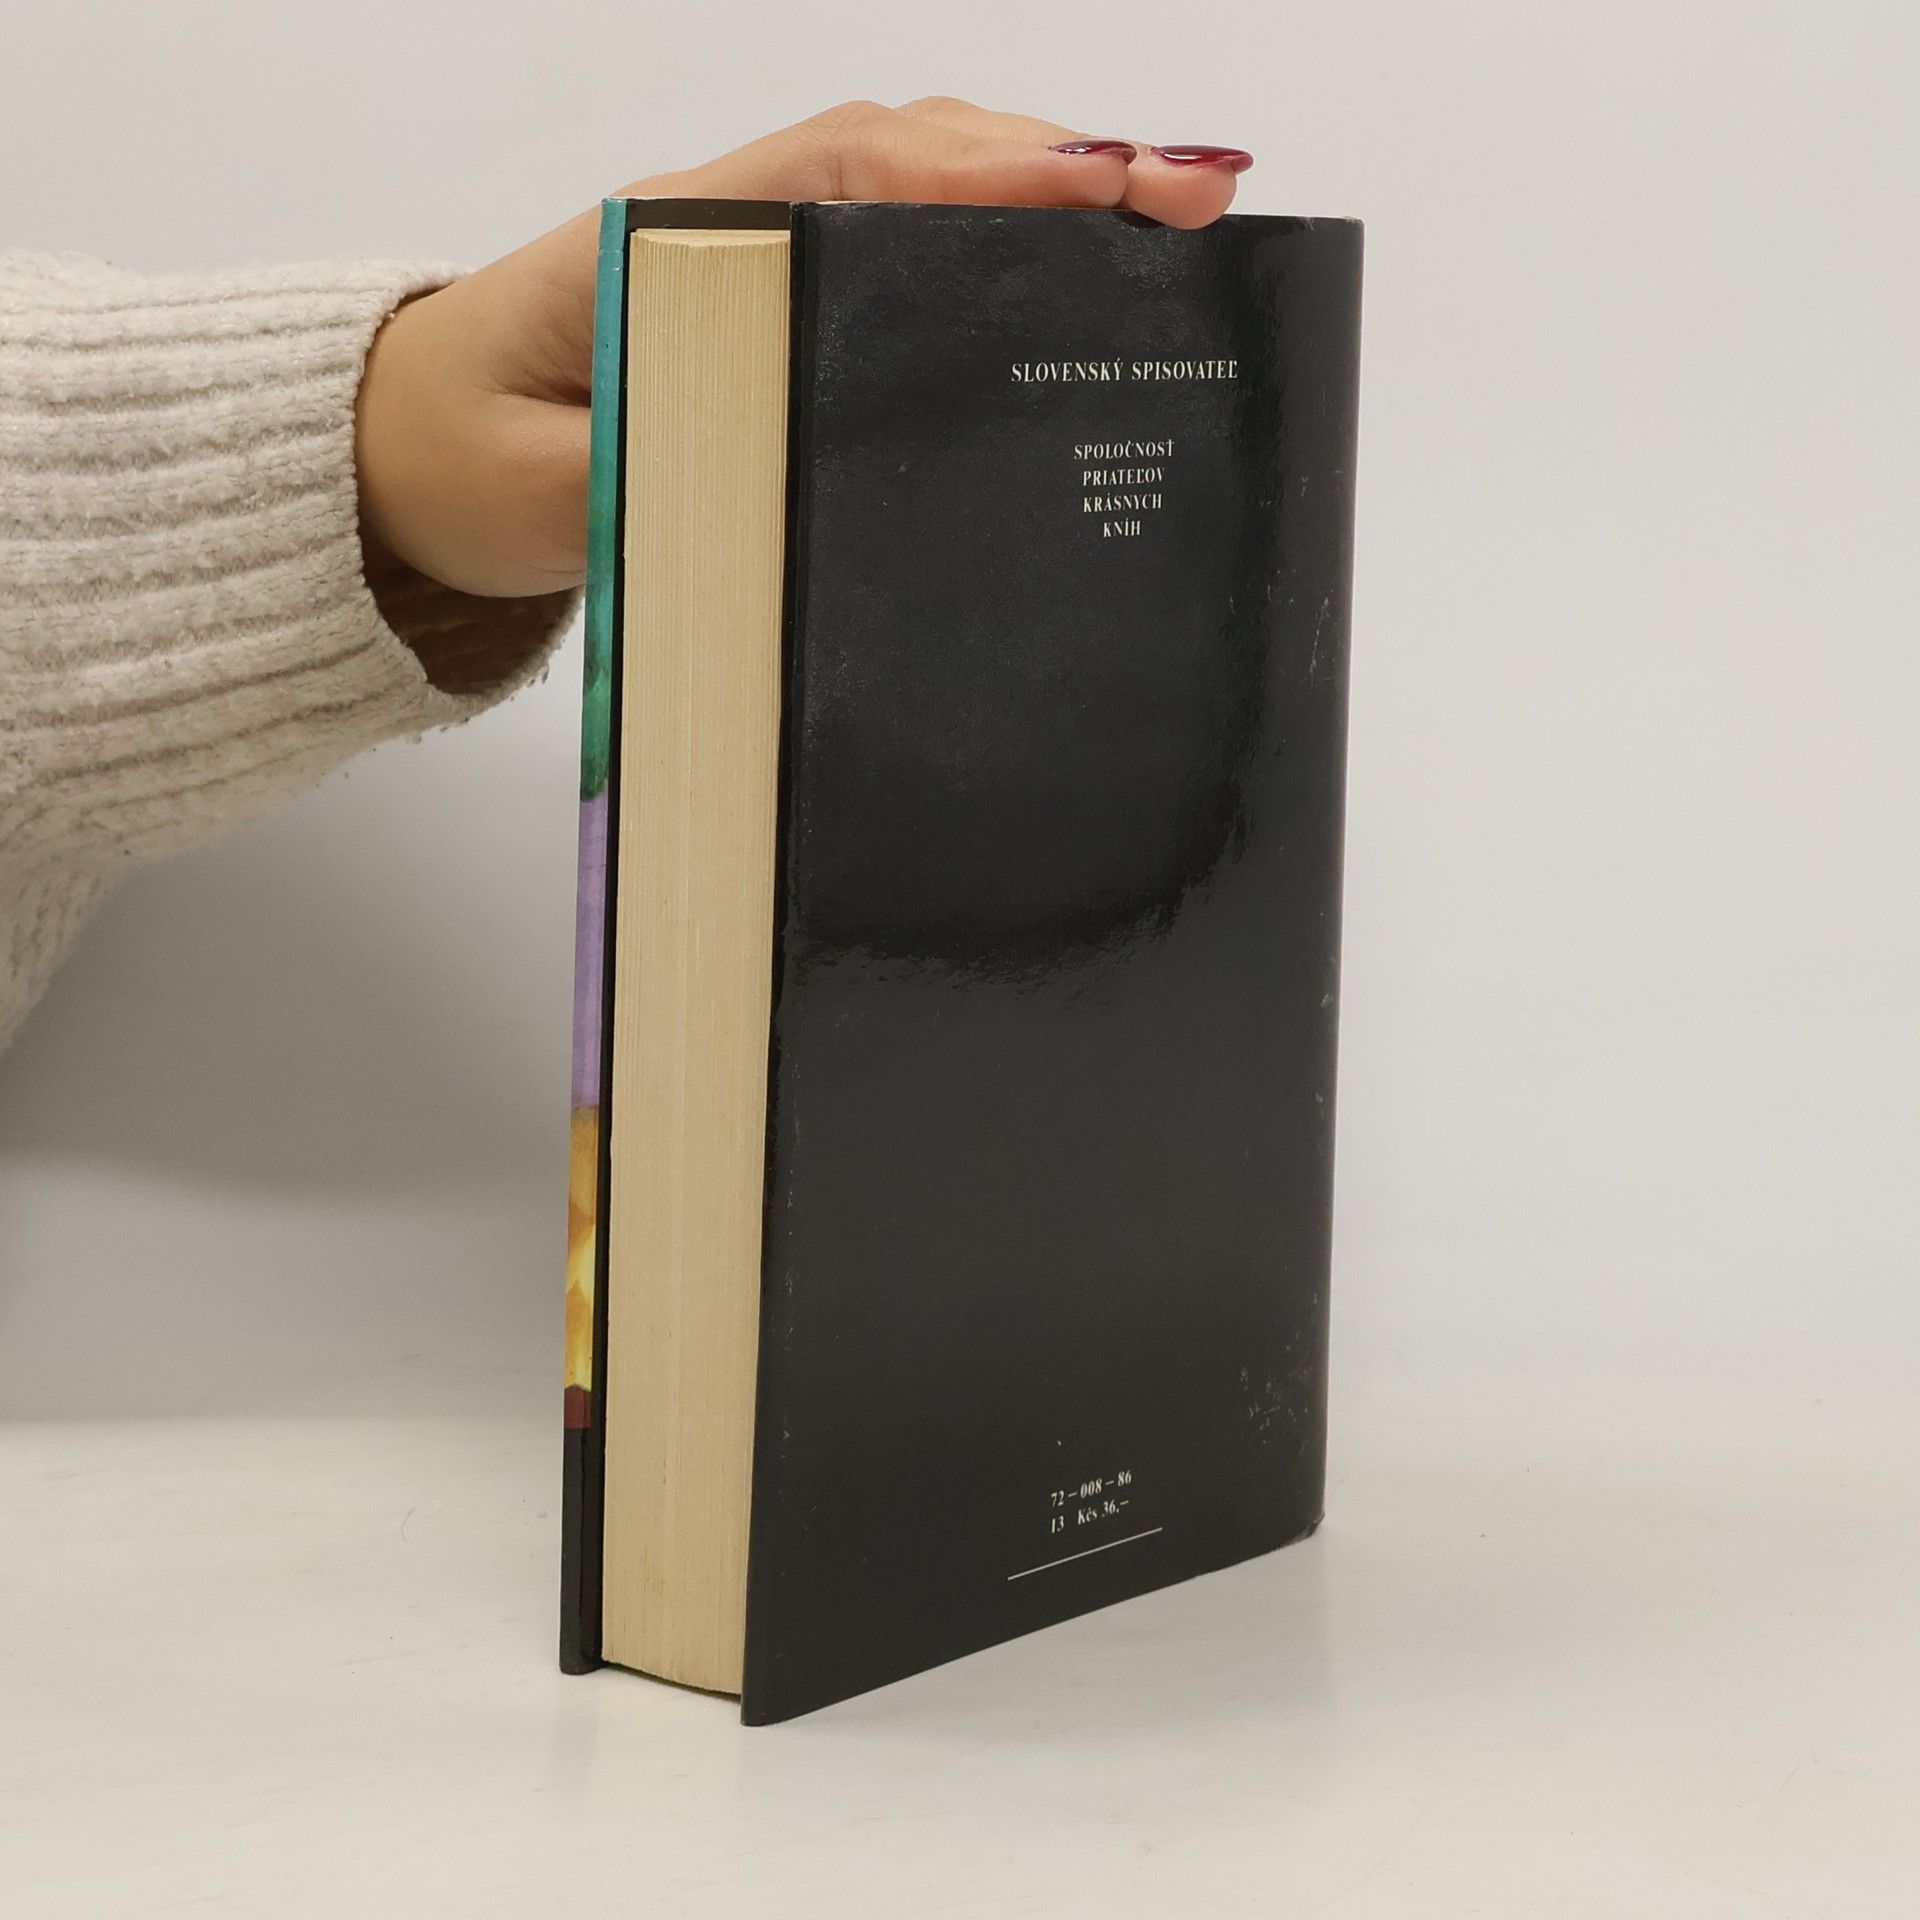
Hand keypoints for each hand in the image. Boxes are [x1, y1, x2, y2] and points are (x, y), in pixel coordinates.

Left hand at [355, 99, 1251, 600]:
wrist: (392, 455)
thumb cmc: (458, 461)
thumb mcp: (547, 490)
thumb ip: (651, 473)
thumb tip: (782, 469)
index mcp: (668, 245)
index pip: (851, 178)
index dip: (987, 178)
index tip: (1110, 185)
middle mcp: (720, 222)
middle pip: (909, 154)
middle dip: (1057, 167)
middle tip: (1198, 195)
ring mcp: (745, 251)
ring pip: (909, 182)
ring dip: (1034, 185)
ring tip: (1171, 211)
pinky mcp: (761, 298)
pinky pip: (884, 238)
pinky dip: (981, 232)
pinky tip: (1059, 263)